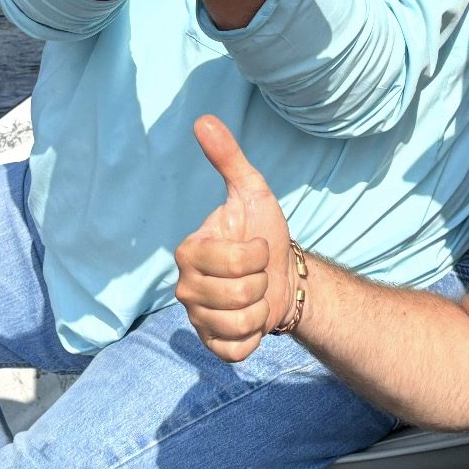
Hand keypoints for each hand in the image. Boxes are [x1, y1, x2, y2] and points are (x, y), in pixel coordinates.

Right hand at [175, 115, 297, 361]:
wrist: (284, 276)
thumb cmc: (264, 233)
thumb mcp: (252, 191)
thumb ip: (227, 158)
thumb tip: (203, 119)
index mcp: (188, 250)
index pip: (232, 262)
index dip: (256, 254)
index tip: (255, 246)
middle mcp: (184, 286)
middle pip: (240, 293)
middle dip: (262, 282)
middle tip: (257, 272)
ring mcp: (196, 318)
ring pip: (241, 321)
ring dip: (261, 307)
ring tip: (256, 295)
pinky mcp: (212, 345)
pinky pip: (237, 349)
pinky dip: (255, 336)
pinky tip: (252, 319)